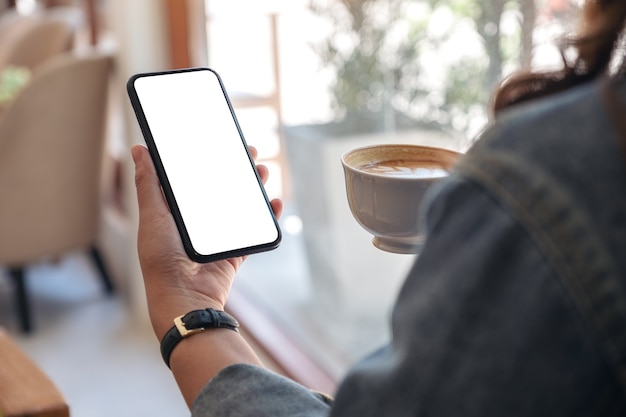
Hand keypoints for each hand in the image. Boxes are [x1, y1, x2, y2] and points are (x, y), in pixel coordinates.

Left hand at [131, 144, 283, 338]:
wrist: (185, 299)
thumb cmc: (161, 260)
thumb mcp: (153, 216)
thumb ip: (149, 184)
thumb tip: (139, 150)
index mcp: (175, 213)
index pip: (193, 178)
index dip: (205, 159)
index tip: (218, 141)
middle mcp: (196, 224)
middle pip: (220, 189)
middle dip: (235, 169)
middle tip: (248, 152)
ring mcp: (217, 238)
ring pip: (239, 206)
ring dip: (253, 188)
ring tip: (262, 171)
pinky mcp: (233, 252)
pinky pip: (254, 231)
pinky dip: (267, 217)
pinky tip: (274, 203)